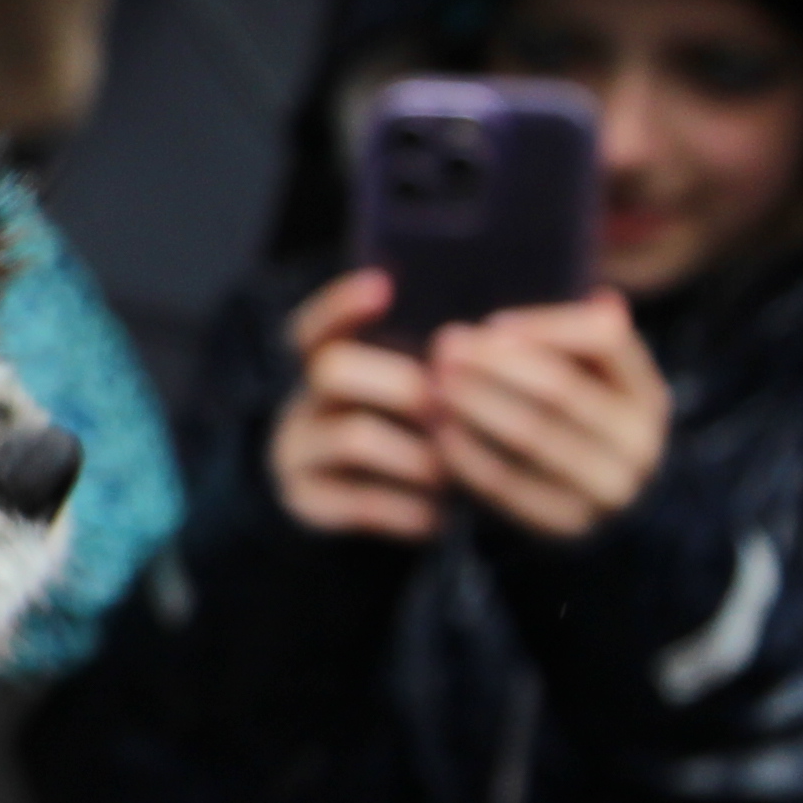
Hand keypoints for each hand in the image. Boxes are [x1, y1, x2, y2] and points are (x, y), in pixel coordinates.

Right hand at [269, 268, 445, 540]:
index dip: (341, 303)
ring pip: (352, 436)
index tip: (382, 286)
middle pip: (331, 368)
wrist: (350, 511)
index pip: (318, 322)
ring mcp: (299, 451)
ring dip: (418, 453)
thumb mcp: (405, 392)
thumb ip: (437, 362)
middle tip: (449, 408)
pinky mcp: (307, 501)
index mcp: (329, 363)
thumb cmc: (404, 436)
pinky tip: (438, 516)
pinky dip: (409, 509)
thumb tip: (503, 335)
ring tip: (455, 471)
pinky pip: (360, 501)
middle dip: (402, 384)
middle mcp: (306, 401)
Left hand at [426, 293, 668, 540]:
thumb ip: (585, 346)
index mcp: (648, 395)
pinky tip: (437, 432)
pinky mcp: (566, 525)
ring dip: (473, 404)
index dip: (545, 326)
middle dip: (493, 363)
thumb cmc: (580, 431)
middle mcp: (638, 442)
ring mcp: (607, 489)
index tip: (490, 323)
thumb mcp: (596, 388)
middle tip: (443, 348)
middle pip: (559, 388)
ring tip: (432, 385)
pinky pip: (508, 483)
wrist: (599, 520)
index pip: (605, 340)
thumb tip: (600, 295)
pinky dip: (467, 454)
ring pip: (531, 435)